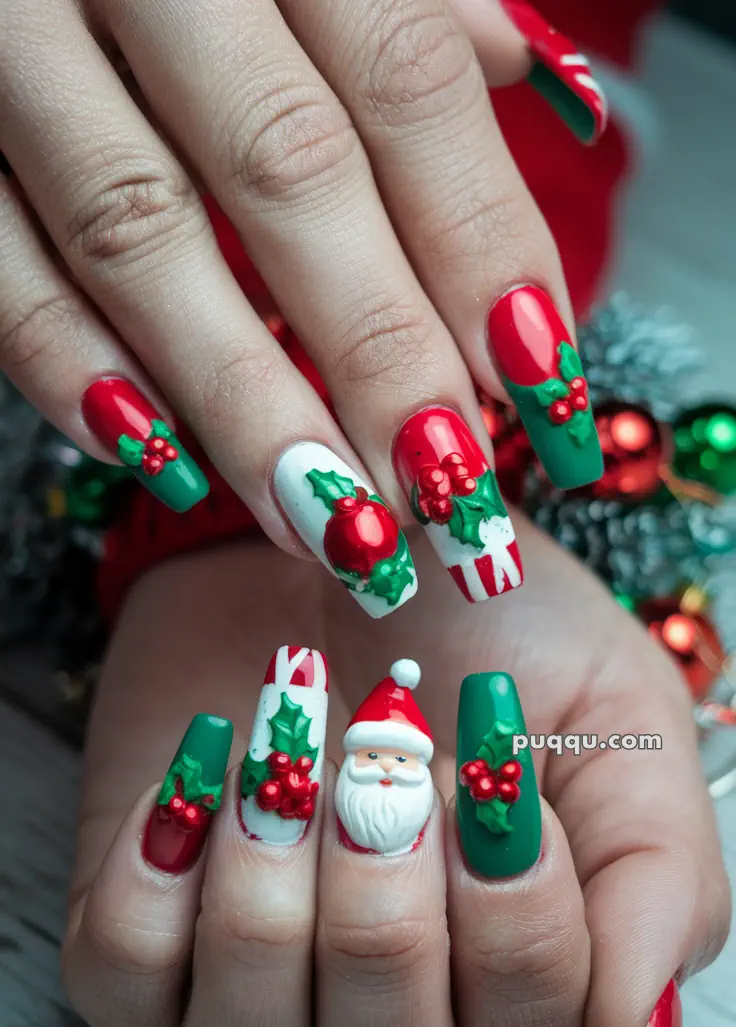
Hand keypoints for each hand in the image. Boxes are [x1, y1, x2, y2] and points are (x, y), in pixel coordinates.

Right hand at [1, 0, 605, 614]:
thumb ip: (407, 2)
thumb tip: (541, 79)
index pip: (407, 83)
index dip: (481, 242)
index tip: (543, 386)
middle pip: (290, 172)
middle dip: (381, 352)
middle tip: (448, 496)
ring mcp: (15, 37)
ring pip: (137, 232)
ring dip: (242, 397)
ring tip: (331, 523)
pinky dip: (65, 360)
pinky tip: (154, 452)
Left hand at [61, 521, 729, 1026]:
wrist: (346, 533)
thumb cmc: (491, 632)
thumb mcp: (622, 727)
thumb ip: (660, 888)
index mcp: (515, 995)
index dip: (516, 928)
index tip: (494, 771)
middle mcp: (386, 1026)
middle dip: (386, 928)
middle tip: (385, 780)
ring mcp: (254, 995)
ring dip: (268, 911)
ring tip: (287, 770)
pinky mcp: (142, 938)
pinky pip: (123, 990)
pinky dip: (156, 884)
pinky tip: (205, 771)